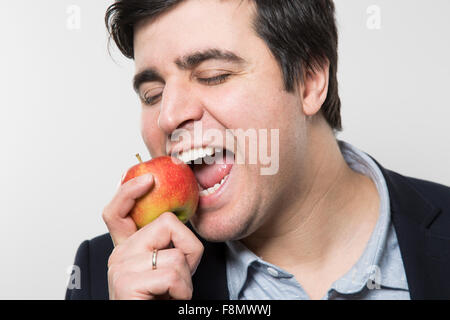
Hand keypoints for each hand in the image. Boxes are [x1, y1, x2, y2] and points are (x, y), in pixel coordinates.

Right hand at [102, 174, 203, 299]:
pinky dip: (183, 291)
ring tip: (173, 293)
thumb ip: (166, 245)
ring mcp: (121, 268)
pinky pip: (173, 274)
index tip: (148, 179)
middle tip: (181, 274)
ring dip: (187, 278)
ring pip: (176, 254)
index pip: (117, 211)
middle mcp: (119, 255)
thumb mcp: (165, 268)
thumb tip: (182, 218)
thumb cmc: (160, 301)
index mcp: (127, 249)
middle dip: (187, 248)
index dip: (130, 191)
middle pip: (166, 223)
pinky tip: (170, 301)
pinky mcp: (128, 284)